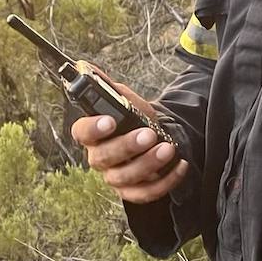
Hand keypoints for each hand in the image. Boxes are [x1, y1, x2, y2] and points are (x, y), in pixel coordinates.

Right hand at [70, 77, 187, 203]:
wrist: (155, 134)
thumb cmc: (134, 117)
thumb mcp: (123, 98)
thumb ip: (107, 86)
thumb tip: (86, 66)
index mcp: (92, 134)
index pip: (82, 132)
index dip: (93, 128)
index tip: (110, 120)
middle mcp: (99, 157)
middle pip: (104, 157)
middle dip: (127, 146)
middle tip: (149, 134)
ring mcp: (114, 176)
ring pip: (124, 178)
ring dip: (148, 164)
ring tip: (168, 148)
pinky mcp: (132, 191)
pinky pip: (144, 194)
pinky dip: (164, 182)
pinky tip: (179, 165)